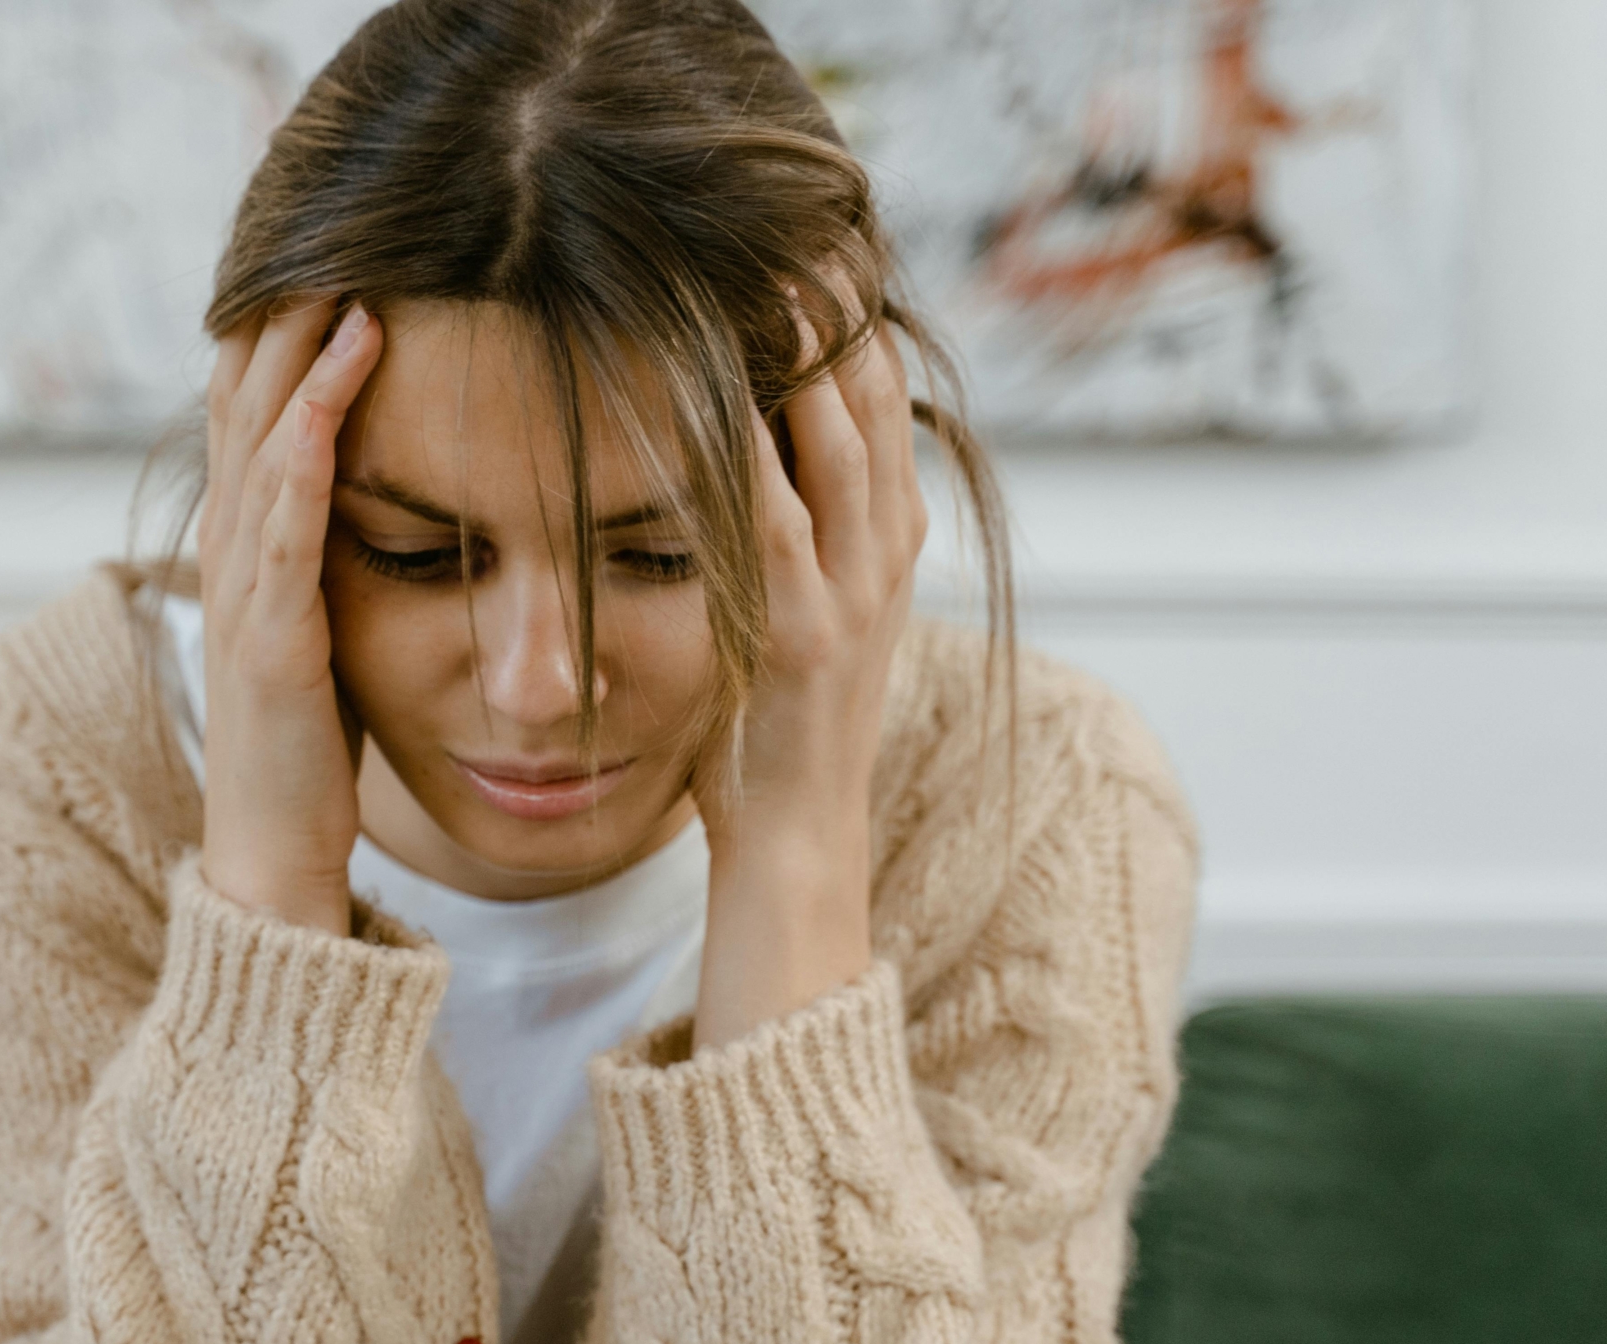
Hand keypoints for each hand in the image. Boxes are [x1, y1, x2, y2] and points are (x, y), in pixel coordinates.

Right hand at [195, 296, 384, 934]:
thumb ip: (328, 564)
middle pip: (247, 396)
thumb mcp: (321, 634)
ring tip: (345, 262)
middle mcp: (232, 554)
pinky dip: (311, 435)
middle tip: (334, 221)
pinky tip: (344, 376)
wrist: (274, 864)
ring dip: (302, 344)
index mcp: (248, 551)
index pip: (254, 408)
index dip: (282, 325)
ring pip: (263, 433)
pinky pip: (286, 515)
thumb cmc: (308, 756)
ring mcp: (245, 590)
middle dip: (287, 306)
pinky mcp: (275, 633)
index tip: (331, 249)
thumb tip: (366, 504)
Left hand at [691, 314, 927, 1051]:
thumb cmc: (778, 740)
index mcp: (888, 549)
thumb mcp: (810, 621)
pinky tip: (719, 402)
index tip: (819, 248)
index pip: (884, 406)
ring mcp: (850, 601)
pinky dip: (749, 460)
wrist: (799, 852)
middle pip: (873, 405)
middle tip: (798, 229)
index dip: (856, 323)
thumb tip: (768, 464)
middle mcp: (883, 563)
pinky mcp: (800, 642)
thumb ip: (806, 543)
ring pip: (840, 449)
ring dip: (806, 361)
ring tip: (772, 278)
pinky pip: (776, 529)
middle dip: (837, 314)